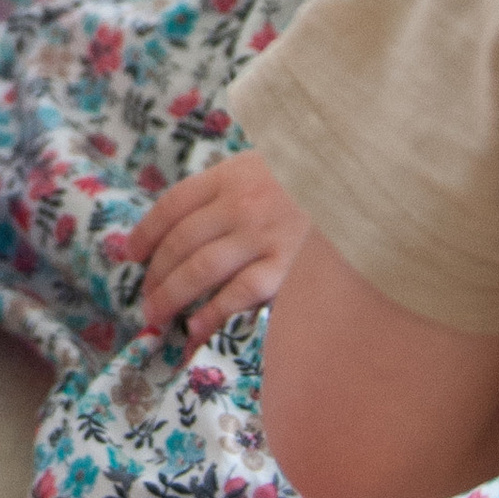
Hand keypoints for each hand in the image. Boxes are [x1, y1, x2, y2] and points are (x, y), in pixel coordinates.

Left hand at [124, 153, 313, 341]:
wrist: (366, 186)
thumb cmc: (312, 183)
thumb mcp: (265, 168)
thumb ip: (228, 192)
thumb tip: (184, 231)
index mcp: (232, 175)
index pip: (172, 206)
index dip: (146, 234)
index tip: (132, 255)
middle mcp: (242, 204)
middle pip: (180, 243)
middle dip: (155, 276)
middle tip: (146, 299)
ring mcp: (265, 237)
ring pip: (200, 270)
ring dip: (171, 297)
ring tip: (158, 317)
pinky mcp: (288, 269)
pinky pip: (238, 295)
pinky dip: (212, 314)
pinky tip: (196, 329)